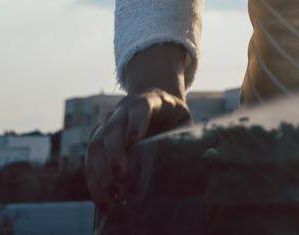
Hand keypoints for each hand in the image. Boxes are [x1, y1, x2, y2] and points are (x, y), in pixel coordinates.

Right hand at [85, 88, 192, 210]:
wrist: (156, 106)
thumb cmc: (175, 119)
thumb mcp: (185, 121)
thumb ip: (187, 135)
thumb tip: (208, 157)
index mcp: (151, 99)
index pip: (140, 106)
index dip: (136, 122)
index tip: (134, 140)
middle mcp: (124, 108)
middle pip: (114, 126)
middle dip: (115, 151)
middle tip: (121, 175)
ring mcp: (109, 122)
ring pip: (97, 142)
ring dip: (101, 169)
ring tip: (112, 194)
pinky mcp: (99, 139)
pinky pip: (91, 158)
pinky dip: (94, 179)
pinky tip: (102, 199)